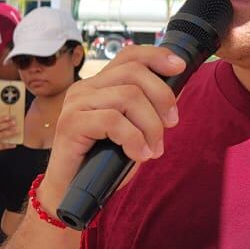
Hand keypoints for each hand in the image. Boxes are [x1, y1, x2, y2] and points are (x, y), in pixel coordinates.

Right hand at [37, 45, 185, 210]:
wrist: (70, 192)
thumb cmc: (102, 163)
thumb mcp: (133, 131)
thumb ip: (148, 109)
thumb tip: (178, 87)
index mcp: (99, 85)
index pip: (128, 56)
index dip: (156, 56)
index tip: (180, 67)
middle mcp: (85, 88)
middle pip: (134, 73)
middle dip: (162, 97)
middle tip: (171, 125)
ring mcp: (76, 104)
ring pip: (128, 96)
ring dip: (150, 125)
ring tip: (153, 149)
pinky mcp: (71, 123)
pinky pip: (113, 121)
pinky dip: (133, 139)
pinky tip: (138, 155)